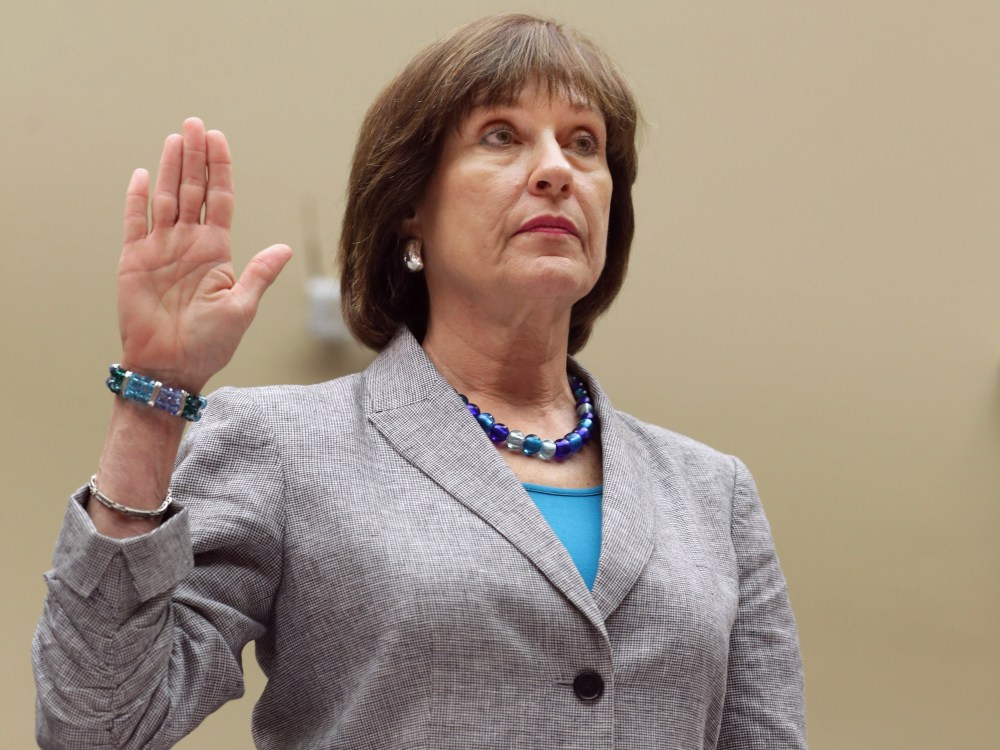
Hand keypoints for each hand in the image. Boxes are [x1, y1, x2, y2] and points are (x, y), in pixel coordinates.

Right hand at [117, 117, 291, 392]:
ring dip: (171, 168)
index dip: (219, 169)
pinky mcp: (134, 261)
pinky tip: (145, 174)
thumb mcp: (242, 308)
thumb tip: (285, 248)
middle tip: (195, 123)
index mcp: (216, 251)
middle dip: (195, 156)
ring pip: (167, 198)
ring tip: (176, 137)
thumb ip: (259, 274)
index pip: (219, 200)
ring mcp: (160, 249)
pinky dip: (139, 199)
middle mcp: (188, 244)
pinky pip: (135, 223)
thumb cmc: (209, 344)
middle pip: (193, 190)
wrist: (170, 369)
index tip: (219, 139)